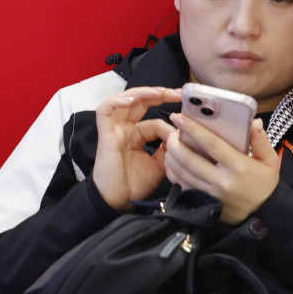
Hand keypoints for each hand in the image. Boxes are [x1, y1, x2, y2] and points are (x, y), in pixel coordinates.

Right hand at [92, 87, 182, 211]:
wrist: (118, 201)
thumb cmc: (134, 185)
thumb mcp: (160, 165)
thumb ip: (169, 149)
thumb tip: (181, 135)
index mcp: (137, 136)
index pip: (155, 120)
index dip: (171, 120)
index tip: (188, 122)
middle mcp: (125, 129)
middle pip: (140, 103)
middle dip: (160, 94)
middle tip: (179, 93)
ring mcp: (115, 129)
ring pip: (124, 101)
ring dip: (142, 93)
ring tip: (160, 92)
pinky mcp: (105, 133)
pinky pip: (105, 110)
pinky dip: (116, 102)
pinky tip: (132, 100)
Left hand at [162, 115, 283, 224]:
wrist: (264, 213)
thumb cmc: (264, 184)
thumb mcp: (270, 161)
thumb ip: (261, 141)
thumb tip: (255, 122)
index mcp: (238, 166)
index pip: (211, 144)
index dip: (193, 129)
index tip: (180, 117)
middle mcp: (222, 180)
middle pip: (190, 159)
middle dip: (175, 143)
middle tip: (171, 131)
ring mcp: (211, 193)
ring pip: (183, 173)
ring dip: (172, 157)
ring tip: (169, 143)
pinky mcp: (205, 202)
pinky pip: (183, 186)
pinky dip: (174, 173)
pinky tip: (172, 162)